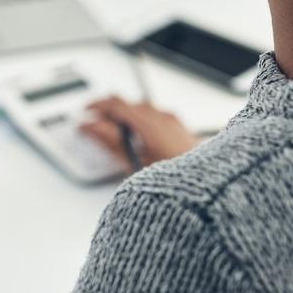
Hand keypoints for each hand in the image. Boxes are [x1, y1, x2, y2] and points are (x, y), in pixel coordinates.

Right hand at [79, 96, 197, 170]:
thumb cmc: (176, 181)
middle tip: (95, 124)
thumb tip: (91, 126)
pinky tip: (136, 139)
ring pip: (142, 111)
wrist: (207, 189)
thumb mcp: (133, 162)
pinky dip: (140, 123)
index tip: (85, 113)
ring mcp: (174, 123)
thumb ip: (109, 140)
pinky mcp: (181, 130)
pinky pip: (155, 118)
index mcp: (150, 122)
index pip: (115, 103)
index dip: (96, 105)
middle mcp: (164, 117)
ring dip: (125, 118)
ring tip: (113, 134)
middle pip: (129, 105)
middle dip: (109, 112)